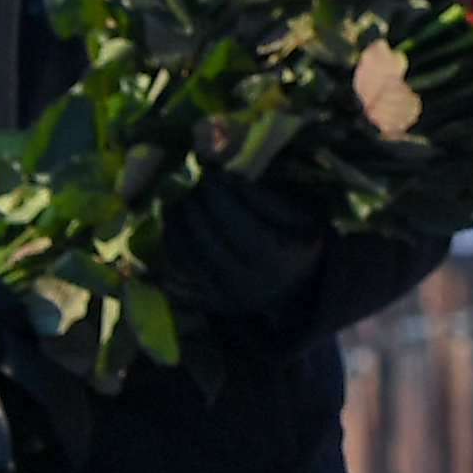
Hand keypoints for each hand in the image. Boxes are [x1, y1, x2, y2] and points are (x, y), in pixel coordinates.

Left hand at [155, 167, 331, 325]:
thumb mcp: (303, 215)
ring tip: (177, 194)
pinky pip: (173, 272)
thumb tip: (229, 177)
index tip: (209, 171)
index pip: (239, 229)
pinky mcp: (202, 301)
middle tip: (187, 177)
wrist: (294, 285)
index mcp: (276, 264)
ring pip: (184, 257)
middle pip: (206, 243)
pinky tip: (173, 219)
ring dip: (174, 221)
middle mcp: (246, 287)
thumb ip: (269, 199)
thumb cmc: (300, 238)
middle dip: (193, 205)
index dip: (220, 198)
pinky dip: (169, 244)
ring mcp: (220, 299)